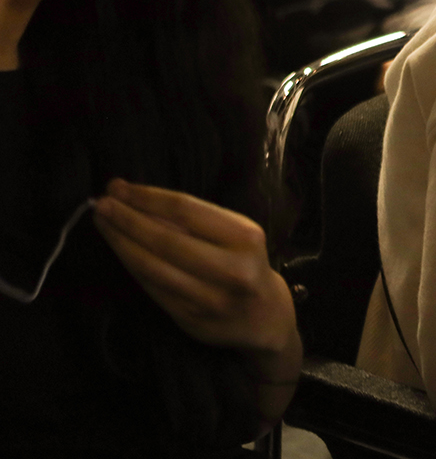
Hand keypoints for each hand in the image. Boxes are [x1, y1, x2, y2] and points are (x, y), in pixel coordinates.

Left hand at [93, 179, 301, 381]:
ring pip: (152, 266)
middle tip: (100, 204)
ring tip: (102, 223)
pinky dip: (130, 265)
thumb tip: (139, 200)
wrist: (265, 318)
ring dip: (120, 242)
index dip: (147, 197)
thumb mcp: (237, 234)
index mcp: (245, 238)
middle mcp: (230, 269)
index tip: (118, 187)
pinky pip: (151, 287)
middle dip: (126, 219)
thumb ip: (196, 222)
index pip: (185, 210)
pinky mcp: (189, 319)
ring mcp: (208, 298)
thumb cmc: (247, 264)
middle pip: (165, 239)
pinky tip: (119, 250)